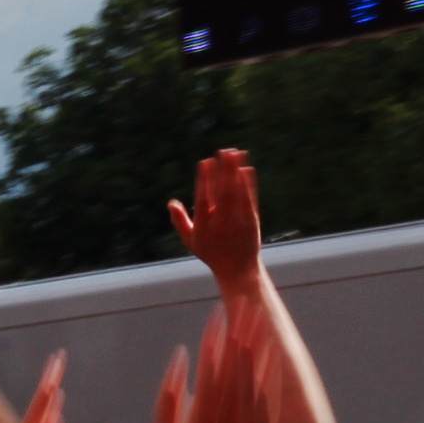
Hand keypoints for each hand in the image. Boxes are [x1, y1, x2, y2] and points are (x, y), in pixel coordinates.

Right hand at [164, 300, 275, 422]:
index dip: (217, 339)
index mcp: (201, 421)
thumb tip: (180, 353)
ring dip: (261, 350)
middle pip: (239, 369)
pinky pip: (270, 402)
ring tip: (262, 322)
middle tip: (246, 305)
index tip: (219, 312)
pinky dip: (271, 376)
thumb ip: (169, 392)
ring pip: (258, 382)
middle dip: (243, 335)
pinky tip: (272, 355)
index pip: (212, 368)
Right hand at [166, 147, 270, 299]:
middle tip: (223, 151)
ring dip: (237, 172)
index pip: (204, 199)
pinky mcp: (252, 222)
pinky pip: (250, 200)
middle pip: (223, 193)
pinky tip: (247, 169)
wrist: (237, 271)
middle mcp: (222, 224)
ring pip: (237, 193)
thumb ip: (180, 221)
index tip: (205, 162)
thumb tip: (171, 202)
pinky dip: (249, 184)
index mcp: (205, 227)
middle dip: (224, 170)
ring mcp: (238, 223)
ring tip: (235, 153)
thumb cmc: (211, 253)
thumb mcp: (191, 241)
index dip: (204, 180)